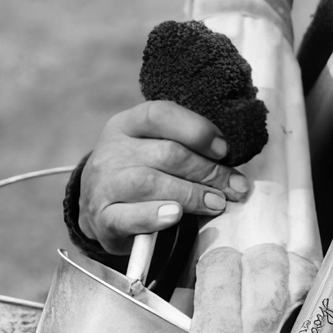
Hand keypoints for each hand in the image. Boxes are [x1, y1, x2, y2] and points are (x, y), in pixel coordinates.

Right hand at [77, 101, 248, 250]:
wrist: (97, 208)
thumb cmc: (140, 175)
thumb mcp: (154, 150)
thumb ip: (186, 150)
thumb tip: (232, 169)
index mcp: (127, 124)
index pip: (160, 114)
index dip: (196, 129)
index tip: (224, 150)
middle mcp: (112, 150)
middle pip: (166, 153)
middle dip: (208, 170)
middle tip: (235, 187)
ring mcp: (103, 184)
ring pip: (150, 182)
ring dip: (191, 194)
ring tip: (217, 203)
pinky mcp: (101, 218)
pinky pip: (127, 216)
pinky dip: (153, 216)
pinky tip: (175, 215)